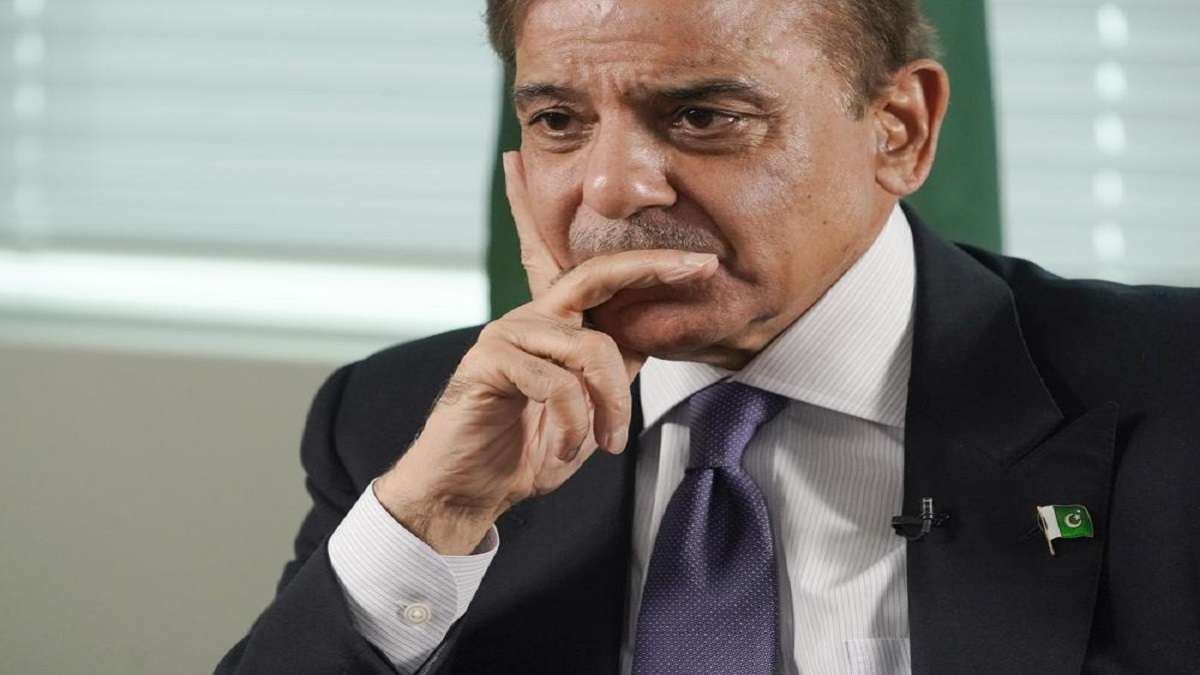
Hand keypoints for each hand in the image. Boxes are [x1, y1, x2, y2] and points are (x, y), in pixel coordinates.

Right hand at [374, 151, 717, 553]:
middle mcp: (530, 318)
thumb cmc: (526, 452)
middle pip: (597, 280)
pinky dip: (572, 422)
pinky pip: (556, 383)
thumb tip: (649, 343)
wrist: (468, 491)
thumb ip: (611, 375)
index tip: (704, 262)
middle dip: (652, 268)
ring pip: (590, 348)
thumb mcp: (588, 413)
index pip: (605, 280)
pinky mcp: (490, 360)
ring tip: (607, 444)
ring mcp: (507, 334)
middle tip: (701, 269)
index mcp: (555, 326)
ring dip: (611, 404)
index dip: (651, 266)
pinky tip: (563, 449)